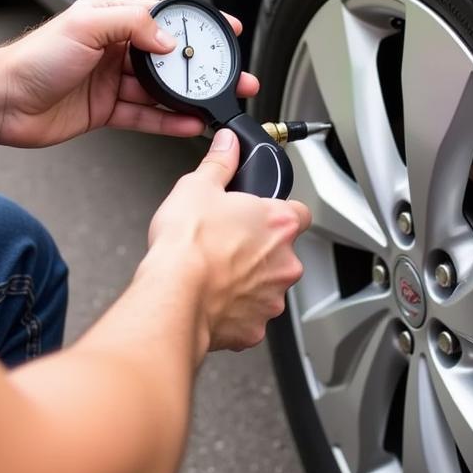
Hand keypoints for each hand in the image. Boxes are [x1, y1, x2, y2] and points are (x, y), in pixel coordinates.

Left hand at [0, 0, 258, 146]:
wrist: (2, 101)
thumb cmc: (33, 58)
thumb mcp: (87, 25)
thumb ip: (134, 25)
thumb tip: (170, 40)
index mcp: (112, 21)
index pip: (166, 19)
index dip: (198, 26)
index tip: (227, 30)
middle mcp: (115, 50)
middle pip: (171, 60)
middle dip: (204, 69)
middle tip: (233, 76)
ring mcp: (112, 82)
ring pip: (162, 91)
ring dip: (190, 99)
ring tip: (217, 105)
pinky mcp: (107, 111)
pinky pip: (147, 116)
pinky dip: (169, 122)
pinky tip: (189, 124)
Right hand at [146, 129, 311, 351]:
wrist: (174, 296)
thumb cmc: (188, 245)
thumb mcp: (197, 187)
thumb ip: (220, 163)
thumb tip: (228, 144)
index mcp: (279, 224)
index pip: (299, 213)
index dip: (279, 213)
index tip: (261, 215)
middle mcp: (284, 262)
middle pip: (281, 252)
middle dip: (259, 250)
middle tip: (227, 245)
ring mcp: (272, 298)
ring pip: (266, 286)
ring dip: (248, 281)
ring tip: (215, 273)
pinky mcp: (254, 328)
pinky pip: (248, 317)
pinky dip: (234, 311)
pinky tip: (211, 299)